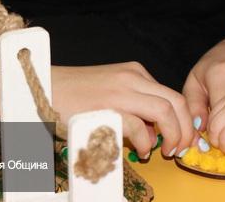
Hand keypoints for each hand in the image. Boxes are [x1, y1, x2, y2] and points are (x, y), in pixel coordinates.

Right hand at [0, 59, 195, 158]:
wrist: (38, 88)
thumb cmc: (73, 96)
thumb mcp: (110, 93)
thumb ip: (134, 107)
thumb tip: (155, 133)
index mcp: (135, 73)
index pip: (173, 95)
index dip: (184, 120)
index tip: (184, 138)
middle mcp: (131, 77)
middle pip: (176, 101)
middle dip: (186, 128)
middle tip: (181, 148)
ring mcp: (119, 91)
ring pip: (164, 110)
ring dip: (171, 134)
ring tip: (166, 151)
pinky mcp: (105, 107)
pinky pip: (137, 125)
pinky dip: (144, 141)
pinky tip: (140, 150)